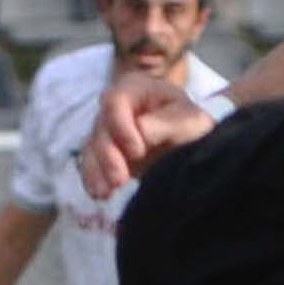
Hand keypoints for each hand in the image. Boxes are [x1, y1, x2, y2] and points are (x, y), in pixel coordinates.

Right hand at [81, 68, 218, 197]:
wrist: (191, 141)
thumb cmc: (191, 123)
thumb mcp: (189, 120)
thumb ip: (167, 123)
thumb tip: (141, 131)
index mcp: (134, 89)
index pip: (116, 102)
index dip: (122, 127)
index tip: (137, 152)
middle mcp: (114, 108)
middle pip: (101, 129)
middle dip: (108, 156)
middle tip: (120, 180)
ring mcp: (107, 131)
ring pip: (92, 149)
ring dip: (97, 172)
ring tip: (105, 193)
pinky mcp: (105, 153)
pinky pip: (92, 165)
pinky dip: (94, 180)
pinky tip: (100, 195)